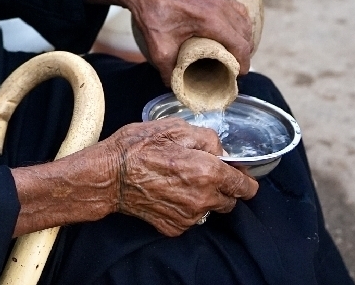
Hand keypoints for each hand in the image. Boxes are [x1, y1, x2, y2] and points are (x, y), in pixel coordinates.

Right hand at [10, 119, 258, 237]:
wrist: (108, 176)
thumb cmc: (138, 147)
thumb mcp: (174, 128)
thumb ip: (207, 137)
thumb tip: (220, 149)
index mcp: (208, 172)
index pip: (245, 186)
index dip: (245, 179)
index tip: (240, 175)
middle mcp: (203, 199)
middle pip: (230, 201)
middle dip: (223, 188)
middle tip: (203, 173)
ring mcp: (188, 216)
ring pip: (210, 210)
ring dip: (204, 198)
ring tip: (181, 181)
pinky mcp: (174, 227)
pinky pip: (190, 219)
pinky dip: (185, 208)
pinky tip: (168, 193)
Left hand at [130, 0, 252, 84]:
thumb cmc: (152, 18)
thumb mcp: (159, 50)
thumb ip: (169, 72)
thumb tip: (177, 87)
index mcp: (210, 20)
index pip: (239, 44)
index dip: (243, 62)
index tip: (240, 75)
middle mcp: (219, 5)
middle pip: (244, 32)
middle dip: (244, 52)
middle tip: (236, 67)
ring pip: (243, 18)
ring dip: (244, 36)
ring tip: (236, 51)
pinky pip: (235, 7)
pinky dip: (239, 22)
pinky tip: (233, 32)